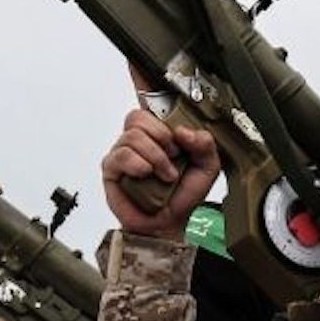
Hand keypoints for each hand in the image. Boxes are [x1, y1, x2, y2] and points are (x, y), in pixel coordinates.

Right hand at [101, 109, 219, 239]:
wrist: (170, 223)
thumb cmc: (183, 195)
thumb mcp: (207, 167)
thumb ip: (205, 144)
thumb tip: (183, 131)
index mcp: (160, 134)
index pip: (148, 105)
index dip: (149, 97)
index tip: (156, 104)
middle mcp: (139, 140)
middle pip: (139, 117)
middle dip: (162, 136)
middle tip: (174, 156)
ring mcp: (123, 153)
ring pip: (132, 136)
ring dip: (155, 156)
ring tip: (165, 175)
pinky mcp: (111, 170)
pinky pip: (121, 156)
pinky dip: (139, 164)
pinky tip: (147, 175)